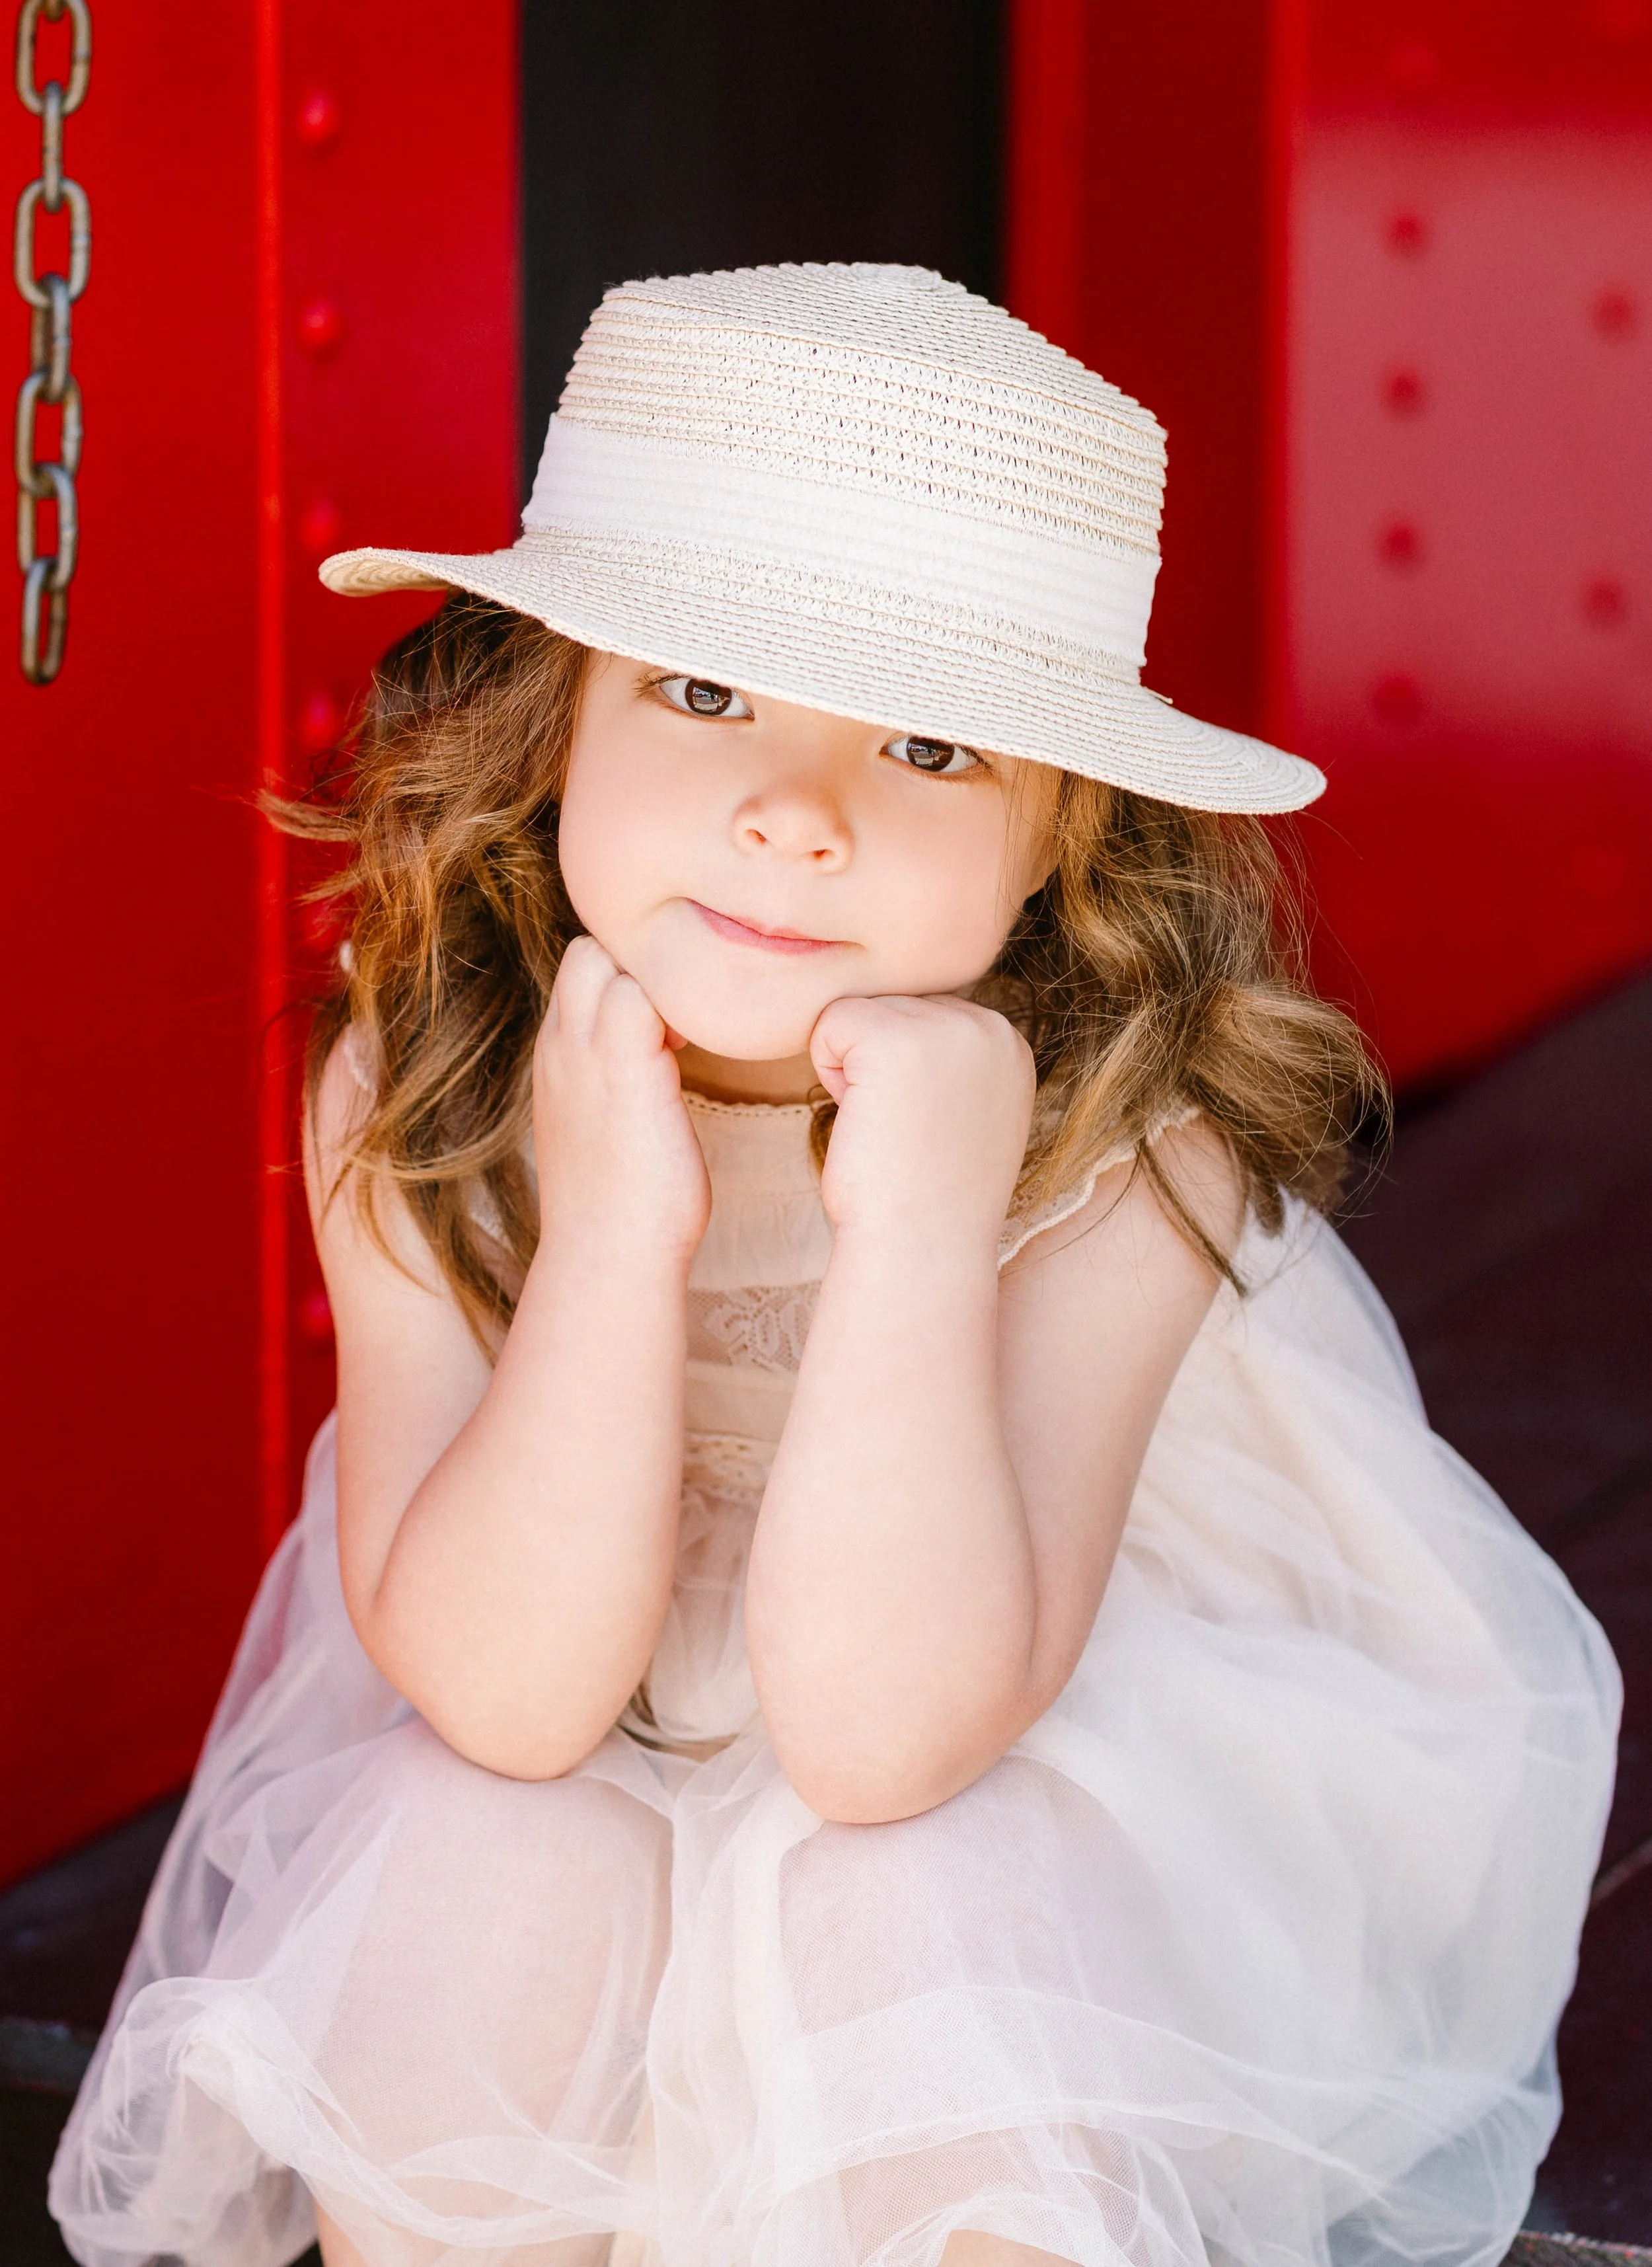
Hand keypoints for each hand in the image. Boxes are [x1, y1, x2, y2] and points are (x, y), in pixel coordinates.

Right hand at [532, 936, 710, 1262]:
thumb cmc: (620, 1204)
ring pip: (606, 959)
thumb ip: (612, 1081)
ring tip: (679, 1038)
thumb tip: (656, 1064)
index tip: (660, 1028)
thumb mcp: (600, 1126)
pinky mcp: (626, 1068)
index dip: (621, 981)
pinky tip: (692, 1053)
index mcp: (554, 1058)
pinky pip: (644, 993)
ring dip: (654, 984)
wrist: (608, 1255)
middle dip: (635, 967)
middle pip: (586, 952)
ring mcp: (585, 1054)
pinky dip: (676, 1007)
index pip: (579, 973)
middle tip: (673, 1020)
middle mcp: (560, 1047)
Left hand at [808, 995, 1034, 1247]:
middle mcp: (988, 1025)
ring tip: (886, 1126)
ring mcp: (945, 1027)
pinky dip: (828, 1071)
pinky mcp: (894, 1040)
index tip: (925, 1127)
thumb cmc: (928, 1196)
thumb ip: (953, 1060)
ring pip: (858, 1011)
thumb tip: (911, 1025)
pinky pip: (830, 1023)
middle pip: (891, 1005)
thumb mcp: (966, 1112)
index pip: (923, 1014)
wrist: (921, 1248)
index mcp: (1009, 1042)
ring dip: (852, 1069)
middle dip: (876, 1066)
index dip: (903, 1073)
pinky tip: (864, 1118)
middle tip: (902, 1131)